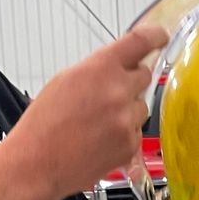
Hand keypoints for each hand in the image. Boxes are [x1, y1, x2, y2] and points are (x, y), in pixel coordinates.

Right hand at [11, 24, 167, 199]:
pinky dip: (124, 134)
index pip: (140, 41)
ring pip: (141, 106)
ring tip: (99, 124)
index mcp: (101, 68)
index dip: (154, 36)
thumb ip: (97, 69)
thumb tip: (116, 67)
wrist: (38, 163)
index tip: (160, 36)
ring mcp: (127, 120)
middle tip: (109, 96)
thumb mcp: (65, 80)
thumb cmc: (44, 125)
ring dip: (127, 111)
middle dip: (130, 82)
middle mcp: (118, 91)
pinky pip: (136, 132)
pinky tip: (100, 140)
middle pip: (144, 76)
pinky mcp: (130, 145)